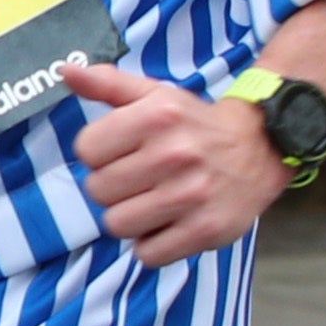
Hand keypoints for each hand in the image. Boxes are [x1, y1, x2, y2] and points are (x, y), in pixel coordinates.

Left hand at [63, 58, 285, 265]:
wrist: (259, 149)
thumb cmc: (194, 124)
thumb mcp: (155, 95)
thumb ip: (107, 84)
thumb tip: (67, 70)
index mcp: (157, 116)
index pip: (86, 150)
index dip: (99, 155)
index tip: (121, 153)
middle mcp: (174, 154)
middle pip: (98, 191)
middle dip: (113, 188)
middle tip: (140, 180)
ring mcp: (191, 195)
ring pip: (118, 225)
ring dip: (130, 219)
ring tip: (153, 203)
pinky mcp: (206, 230)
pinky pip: (148, 254)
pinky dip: (153, 244)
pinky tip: (169, 223)